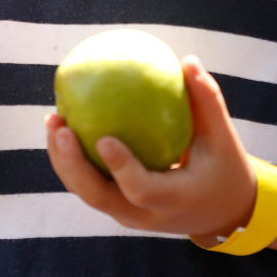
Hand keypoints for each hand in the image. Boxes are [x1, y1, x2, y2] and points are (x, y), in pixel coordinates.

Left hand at [45, 56, 256, 240]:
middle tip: (61, 126)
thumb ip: (206, 100)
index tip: (103, 138)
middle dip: (74, 166)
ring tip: (53, 120)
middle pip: (100, 198)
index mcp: (175, 200)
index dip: (121, 168)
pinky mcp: (121, 208)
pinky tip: (64, 124)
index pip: (142, 190)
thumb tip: (186, 60)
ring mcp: (130, 216)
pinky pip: (91, 186)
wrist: (224, 212)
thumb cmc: (223, 166)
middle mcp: (147, 215)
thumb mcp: (223, 136)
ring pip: (88, 194)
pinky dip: (73, 160)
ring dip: (64, 162)